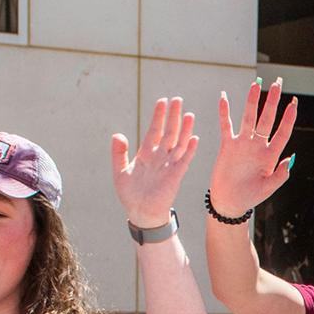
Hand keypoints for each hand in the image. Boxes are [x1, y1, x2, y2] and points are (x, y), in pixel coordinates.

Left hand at [112, 97, 196, 229]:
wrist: (141, 213)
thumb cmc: (130, 195)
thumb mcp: (119, 172)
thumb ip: (118, 153)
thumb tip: (118, 135)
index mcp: (146, 154)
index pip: (154, 131)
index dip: (158, 117)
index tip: (162, 102)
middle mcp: (159, 157)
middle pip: (169, 133)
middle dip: (173, 117)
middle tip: (178, 99)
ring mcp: (169, 166)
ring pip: (179, 143)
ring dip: (185, 129)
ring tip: (189, 114)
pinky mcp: (176, 176)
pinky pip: (184, 160)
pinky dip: (190, 150)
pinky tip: (195, 138)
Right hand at [210, 79, 296, 216]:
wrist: (229, 203)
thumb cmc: (250, 197)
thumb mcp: (268, 188)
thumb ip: (280, 175)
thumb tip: (291, 158)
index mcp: (270, 156)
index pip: (282, 133)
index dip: (288, 118)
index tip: (294, 103)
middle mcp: (258, 146)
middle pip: (267, 119)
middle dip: (272, 101)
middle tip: (278, 83)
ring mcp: (243, 144)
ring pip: (249, 118)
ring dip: (252, 101)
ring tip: (256, 84)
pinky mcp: (228, 145)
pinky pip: (226, 125)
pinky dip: (225, 112)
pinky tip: (224, 97)